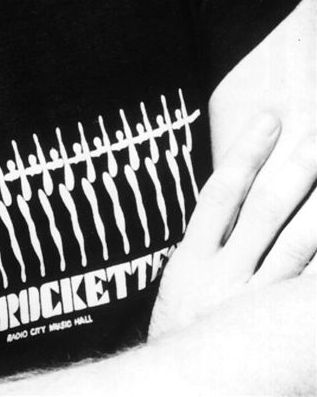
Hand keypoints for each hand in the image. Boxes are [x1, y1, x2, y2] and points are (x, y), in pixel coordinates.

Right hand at [149, 111, 315, 339]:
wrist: (184, 394)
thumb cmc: (186, 335)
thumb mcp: (183, 284)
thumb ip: (209, 241)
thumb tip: (238, 189)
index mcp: (192, 262)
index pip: (222, 193)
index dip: (246, 152)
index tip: (270, 117)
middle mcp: (226, 279)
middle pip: (268, 210)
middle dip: (297, 168)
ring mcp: (260, 307)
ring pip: (300, 244)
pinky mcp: (283, 324)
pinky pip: (310, 280)